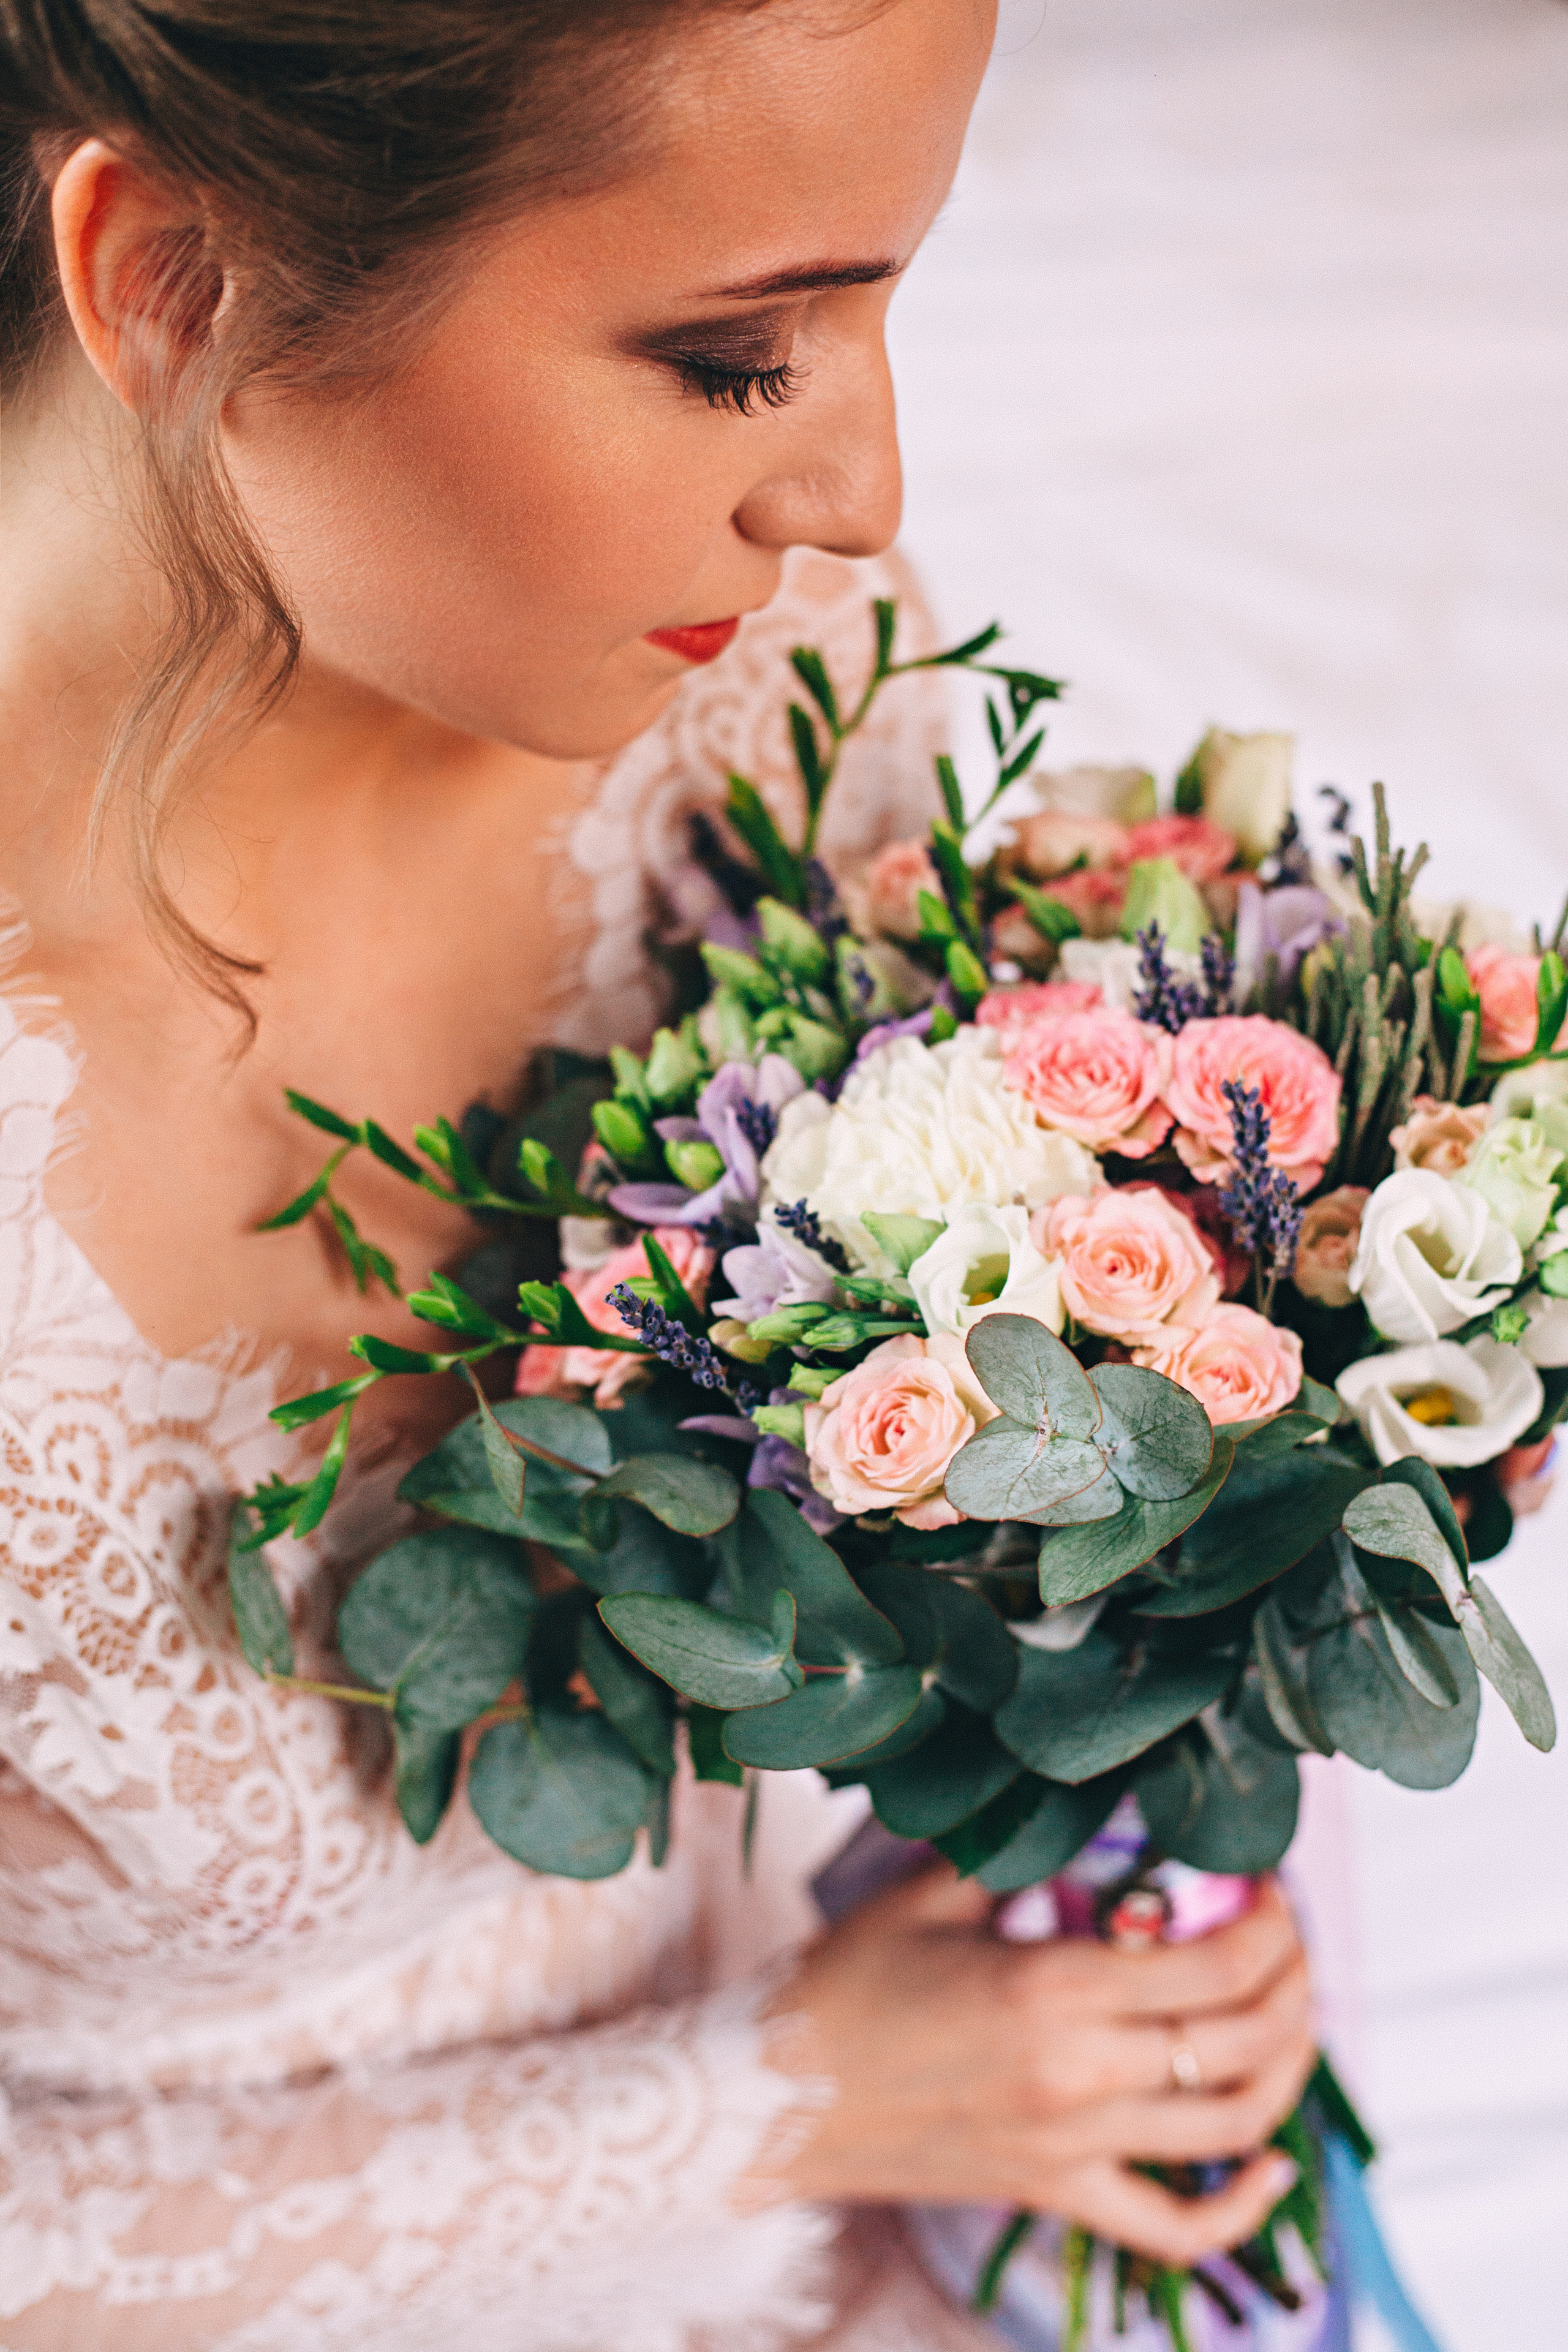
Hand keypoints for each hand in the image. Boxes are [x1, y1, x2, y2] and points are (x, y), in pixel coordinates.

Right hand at [772, 1865, 1312, 2266]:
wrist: (770, 2097)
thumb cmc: (843, 1987)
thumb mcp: (931, 1898)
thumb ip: (1021, 1858)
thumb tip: (1097, 1820)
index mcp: (1052, 1991)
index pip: (1213, 1964)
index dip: (1267, 1922)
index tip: (1268, 1886)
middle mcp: (1080, 2077)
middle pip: (1244, 2041)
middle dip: (1293, 1981)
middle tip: (1288, 1938)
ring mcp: (1073, 2149)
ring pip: (1235, 2128)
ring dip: (1288, 2070)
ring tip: (1290, 2017)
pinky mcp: (1055, 2194)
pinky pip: (1173, 2229)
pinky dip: (1241, 2209)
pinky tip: (1270, 2167)